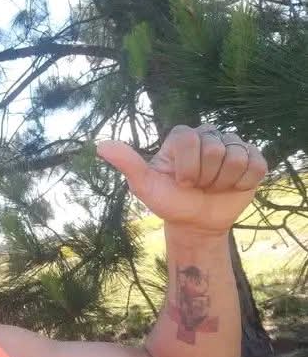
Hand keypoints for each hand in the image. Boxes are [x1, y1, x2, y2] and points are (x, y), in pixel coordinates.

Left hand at [96, 124, 267, 235]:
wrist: (195, 223)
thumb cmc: (169, 202)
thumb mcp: (145, 185)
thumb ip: (127, 163)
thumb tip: (100, 145)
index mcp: (182, 136)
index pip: (189, 141)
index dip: (186, 168)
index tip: (181, 182)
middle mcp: (208, 134)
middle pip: (214, 150)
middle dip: (204, 177)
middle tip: (198, 186)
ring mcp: (232, 145)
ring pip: (236, 158)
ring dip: (223, 182)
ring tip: (212, 187)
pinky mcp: (253, 158)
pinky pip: (255, 166)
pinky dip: (242, 183)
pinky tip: (230, 187)